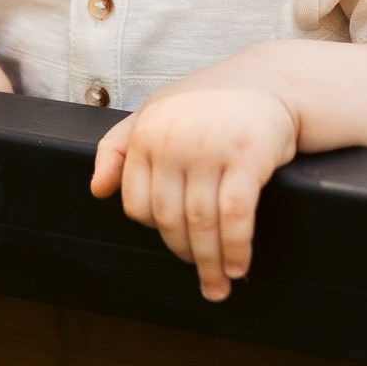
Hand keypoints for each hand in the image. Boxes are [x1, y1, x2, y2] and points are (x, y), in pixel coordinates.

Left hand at [90, 84, 295, 300]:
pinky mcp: (247, 158)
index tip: (176, 243)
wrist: (269, 81)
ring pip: (201, 223)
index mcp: (147, 133)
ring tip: (219, 284)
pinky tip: (238, 266)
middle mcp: (173, 141)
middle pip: (169, 219)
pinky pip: (235, 216)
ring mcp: (210, 149)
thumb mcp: (155, 112)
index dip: (156, 231)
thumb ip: (119, 147)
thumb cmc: (208, 102)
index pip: (136, 204)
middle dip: (185, 256)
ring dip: (210, 263)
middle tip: (202, 277)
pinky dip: (236, 248)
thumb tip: (97, 191)